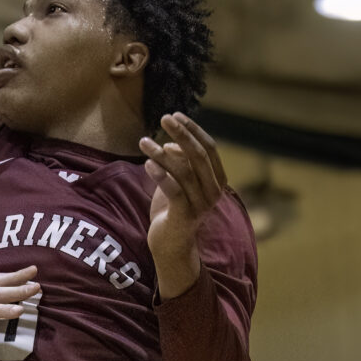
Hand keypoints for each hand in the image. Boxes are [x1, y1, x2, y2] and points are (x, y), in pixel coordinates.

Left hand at [142, 115, 228, 295]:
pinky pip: (174, 190)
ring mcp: (201, 204)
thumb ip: (179, 161)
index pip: (209, 148)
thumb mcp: (178, 180)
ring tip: (143, 142)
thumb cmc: (173, 209)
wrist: (170, 244)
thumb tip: (172, 142)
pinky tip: (147, 164)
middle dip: (181, 133)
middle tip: (163, 118)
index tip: (175, 115)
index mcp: (217, 180)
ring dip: (161, 153)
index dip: (193, 130)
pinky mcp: (185, 216)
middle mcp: (214, 191)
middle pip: (199, 155)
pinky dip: (160, 175)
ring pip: (183, 171)